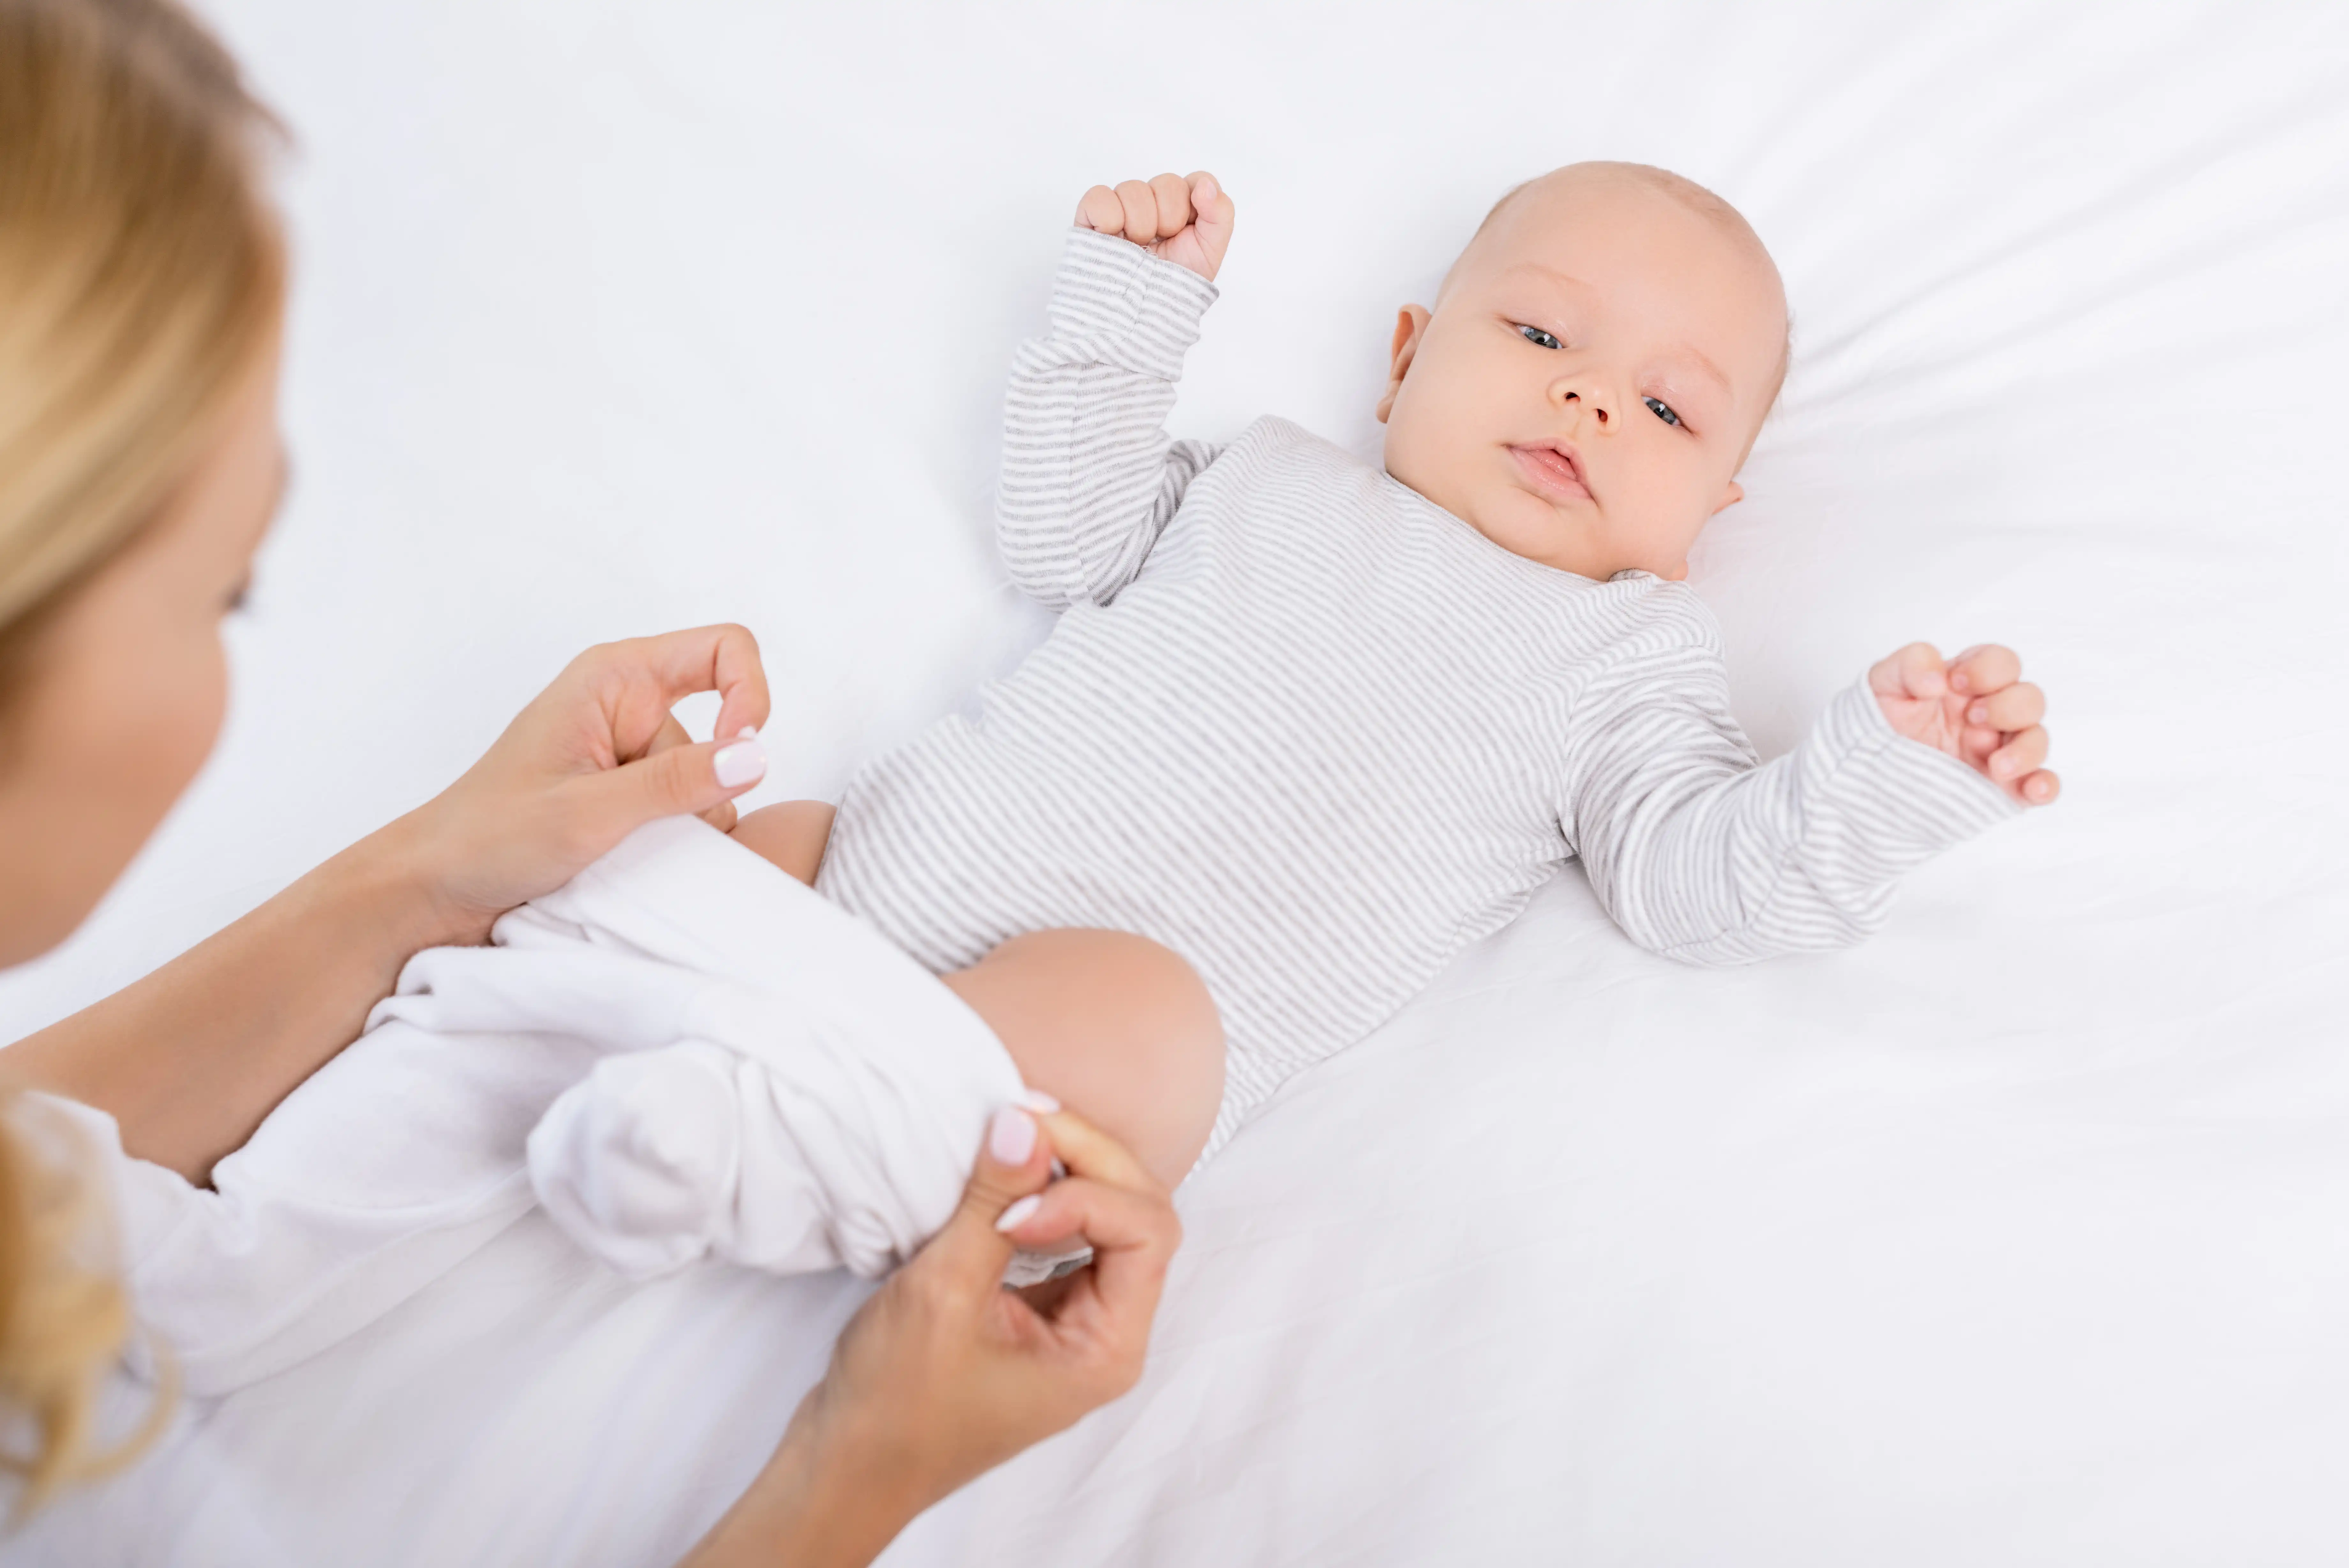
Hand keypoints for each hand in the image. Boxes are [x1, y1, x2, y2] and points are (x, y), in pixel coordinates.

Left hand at [397, 624, 772, 942]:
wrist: (434, 891)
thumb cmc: (486, 838)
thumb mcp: (587, 812)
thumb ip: (675, 783)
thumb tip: (755, 755)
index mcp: (614, 678)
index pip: (724, 649)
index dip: (750, 694)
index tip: (739, 754)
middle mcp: (629, 708)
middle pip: (721, 737)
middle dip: (701, 791)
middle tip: (642, 832)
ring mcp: (632, 758)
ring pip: (709, 788)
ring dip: (683, 830)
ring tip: (617, 856)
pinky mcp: (631, 801)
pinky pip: (688, 818)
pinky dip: (672, 848)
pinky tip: (621, 867)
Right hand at [681, 1104, 1181, 1566]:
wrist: (848, 1462)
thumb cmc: (894, 1405)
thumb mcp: (941, 1294)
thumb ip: (989, 1206)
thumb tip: (1023, 1123)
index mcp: (1107, 1349)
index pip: (1145, 1234)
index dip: (1085, 1194)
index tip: (1011, 1203)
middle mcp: (1108, 1333)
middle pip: (1139, 1213)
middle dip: (1086, 1159)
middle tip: (1023, 1121)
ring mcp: (1079, 1319)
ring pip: (1111, 1215)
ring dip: (1068, 1167)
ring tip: (1016, 1136)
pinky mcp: (1045, 1307)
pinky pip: (1073, 1231)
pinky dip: (1046, 1191)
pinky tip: (1008, 1173)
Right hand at [1076, 171, 1234, 281]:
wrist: (1143, 314)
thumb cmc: (1174, 284)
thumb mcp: (1211, 251)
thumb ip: (1221, 212)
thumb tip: (1204, 186)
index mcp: (1182, 208)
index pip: (1197, 180)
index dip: (1196, 204)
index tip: (1189, 231)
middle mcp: (1152, 203)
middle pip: (1167, 183)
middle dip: (1170, 220)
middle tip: (1162, 246)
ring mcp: (1121, 208)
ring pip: (1133, 189)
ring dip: (1141, 225)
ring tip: (1138, 249)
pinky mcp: (1091, 218)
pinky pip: (1099, 196)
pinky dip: (1109, 218)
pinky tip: (1114, 238)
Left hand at [1869, 642, 2057, 804]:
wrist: (1865, 770)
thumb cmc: (1882, 719)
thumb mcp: (1884, 682)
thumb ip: (1911, 665)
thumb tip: (1938, 679)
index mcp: (1969, 683)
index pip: (2002, 663)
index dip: (1988, 669)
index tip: (1956, 683)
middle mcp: (1992, 715)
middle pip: (2029, 700)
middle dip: (2008, 707)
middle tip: (1972, 719)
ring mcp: (1999, 750)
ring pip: (2037, 741)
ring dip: (2026, 750)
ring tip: (1996, 766)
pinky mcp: (2002, 787)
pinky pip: (2040, 784)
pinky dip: (2045, 786)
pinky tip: (2032, 790)